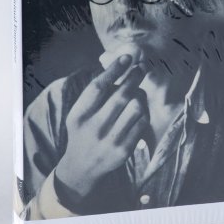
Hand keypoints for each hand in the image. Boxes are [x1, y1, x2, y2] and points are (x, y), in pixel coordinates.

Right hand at [54, 55, 148, 199]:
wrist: (82, 166)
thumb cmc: (83, 131)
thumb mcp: (79, 113)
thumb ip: (94, 94)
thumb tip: (119, 67)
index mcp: (79, 115)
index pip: (97, 87)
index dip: (114, 70)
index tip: (126, 57)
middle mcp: (93, 128)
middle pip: (121, 95)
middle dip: (134, 78)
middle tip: (140, 69)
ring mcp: (110, 140)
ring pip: (136, 108)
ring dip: (140, 95)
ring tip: (137, 93)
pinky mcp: (124, 150)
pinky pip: (142, 123)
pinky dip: (144, 112)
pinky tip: (140, 109)